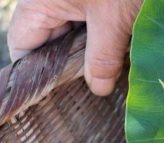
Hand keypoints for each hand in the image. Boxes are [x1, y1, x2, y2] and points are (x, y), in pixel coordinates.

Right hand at [7, 0, 142, 95]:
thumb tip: (98, 88)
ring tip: (109, 74)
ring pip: (74, 34)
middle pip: (50, 42)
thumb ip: (103, 58)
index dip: (40, 72)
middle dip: (72, 65)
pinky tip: (120, 54)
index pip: (23, 46)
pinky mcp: (98, 1)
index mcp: (40, 3)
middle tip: (93, 88)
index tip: (61, 93)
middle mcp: (51, 0)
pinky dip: (105, 39)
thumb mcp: (115, 22)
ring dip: (92, 54)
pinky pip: (92, 24)